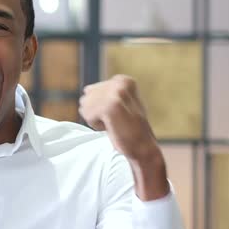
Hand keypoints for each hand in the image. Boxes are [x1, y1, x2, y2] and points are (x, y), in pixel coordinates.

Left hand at [79, 75, 168, 199]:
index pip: (90, 90)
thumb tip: (86, 89)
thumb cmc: (129, 128)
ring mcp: (116, 93)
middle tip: (116, 121)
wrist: (143, 148)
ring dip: (95, 118)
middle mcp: (120, 82)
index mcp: (123, 80)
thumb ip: (103, 93)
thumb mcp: (119, 104)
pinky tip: (111, 127)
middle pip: (86, 97)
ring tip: (114, 124)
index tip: (117, 115)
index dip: (99, 107)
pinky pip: (87, 114)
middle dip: (96, 111)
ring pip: (85, 105)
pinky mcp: (111, 105)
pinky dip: (95, 124)